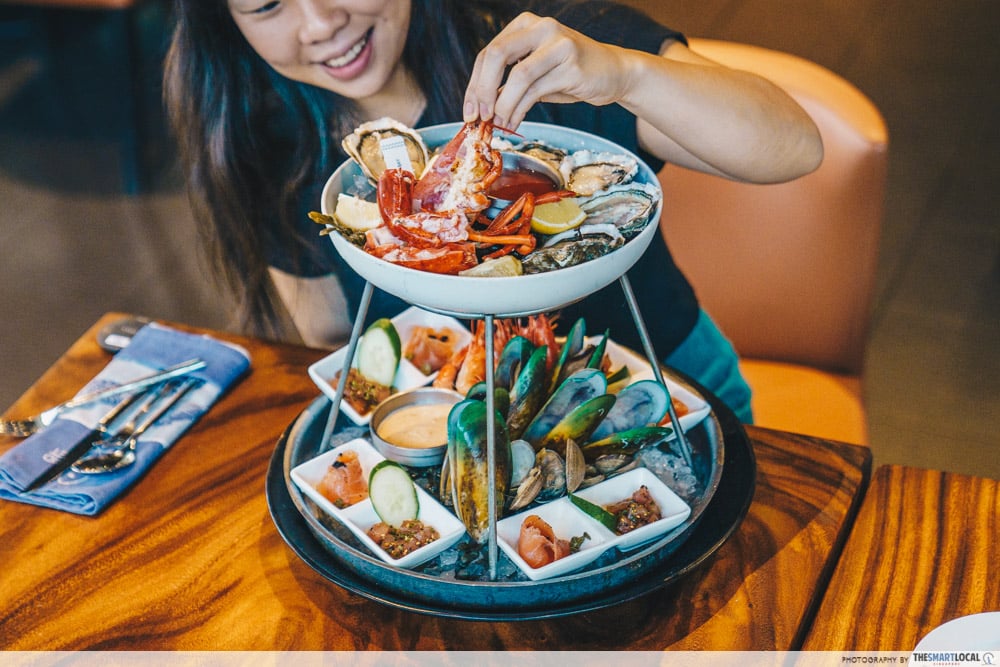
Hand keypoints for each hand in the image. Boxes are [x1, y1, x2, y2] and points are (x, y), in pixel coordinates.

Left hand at [463, 12, 627, 128]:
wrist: (614, 73)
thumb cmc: (570, 74)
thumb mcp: (535, 72)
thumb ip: (509, 82)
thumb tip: (480, 108)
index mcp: (525, 25)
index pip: (488, 53)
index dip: (473, 85)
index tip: (469, 111)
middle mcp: (541, 28)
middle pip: (496, 55)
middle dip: (482, 90)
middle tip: (480, 117)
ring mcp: (558, 44)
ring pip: (517, 76)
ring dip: (503, 105)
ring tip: (499, 124)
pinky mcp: (571, 65)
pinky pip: (536, 91)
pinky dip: (519, 110)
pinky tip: (514, 123)